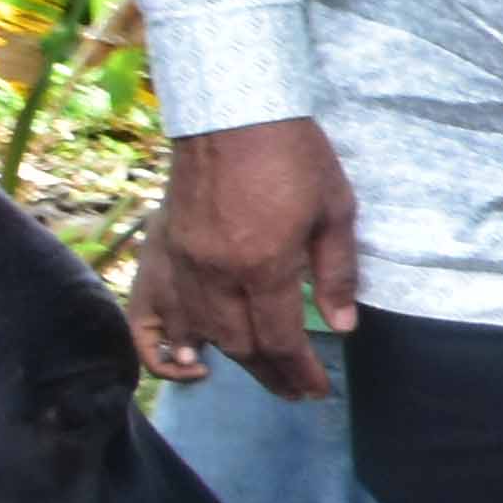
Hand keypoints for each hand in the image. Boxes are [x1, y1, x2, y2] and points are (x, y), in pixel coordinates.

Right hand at [133, 118, 359, 401]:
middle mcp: (216, 273)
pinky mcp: (164, 249)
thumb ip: (336, 273)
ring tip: (261, 377)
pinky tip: (189, 357)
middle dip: (271, 375)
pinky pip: (160, 309)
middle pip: (240, 345)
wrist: (231, 112)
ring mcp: (183, 263)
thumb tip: (343, 326)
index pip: (280, 339)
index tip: (316, 390)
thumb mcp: (335, 210)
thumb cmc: (293, 155)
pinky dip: (172, 341)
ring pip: (201, 333)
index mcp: (263, 265)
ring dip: (231, 362)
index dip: (299, 371)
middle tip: (295, 391)